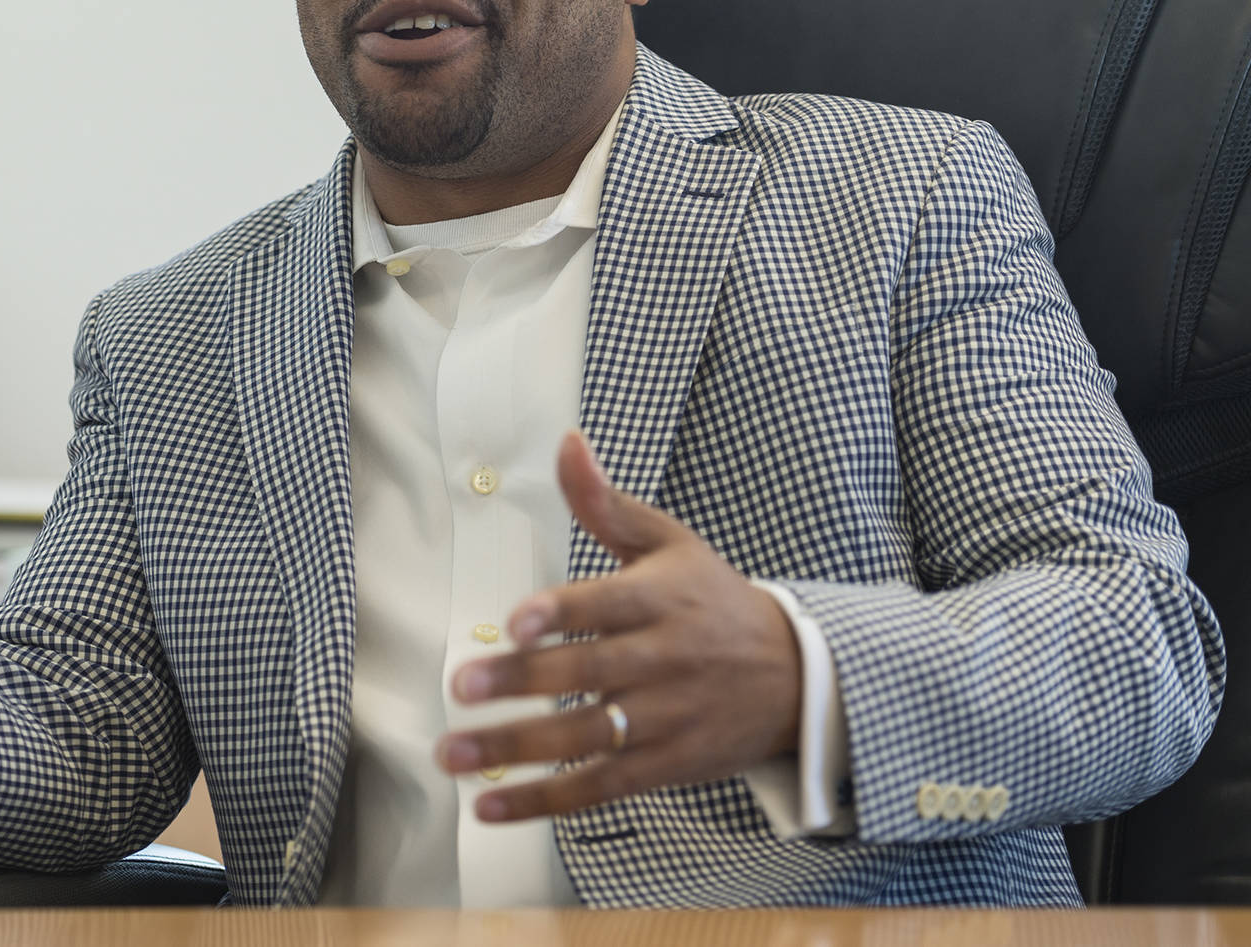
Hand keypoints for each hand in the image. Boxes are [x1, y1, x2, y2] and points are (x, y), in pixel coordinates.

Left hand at [435, 432, 800, 821]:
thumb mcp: (670, 545)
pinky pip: (599, 786)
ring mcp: (664, 718)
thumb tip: (567, 444)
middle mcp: (661, 660)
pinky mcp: (665, 766)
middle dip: (521, 683)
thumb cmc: (714, 602)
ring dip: (515, 750)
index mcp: (659, 600)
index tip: (516, 622)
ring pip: (585, 736)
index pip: (604, 605)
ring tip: (453, 753)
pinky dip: (544, 801)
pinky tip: (491, 807)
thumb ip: (606, 505)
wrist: (796, 678)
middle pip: (586, 674)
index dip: (559, 613)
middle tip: (461, 686)